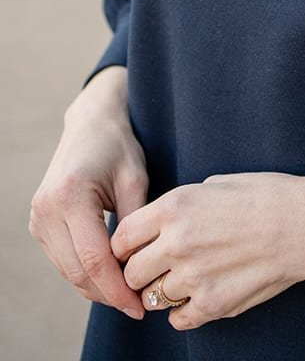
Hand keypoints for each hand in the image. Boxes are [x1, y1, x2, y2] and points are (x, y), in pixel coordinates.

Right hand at [29, 66, 147, 319]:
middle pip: (77, 271)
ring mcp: (37, 218)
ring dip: (97, 287)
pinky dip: (85, 272)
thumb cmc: (119, 147)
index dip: (117, 289)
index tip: (140, 306)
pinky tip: (111, 276)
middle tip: (140, 305)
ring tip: (130, 293)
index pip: (92, 259)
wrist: (91, 123)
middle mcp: (46, 210)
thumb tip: (141, 268)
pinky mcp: (38, 224)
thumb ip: (136, 224)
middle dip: (108, 294)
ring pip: (68, 271)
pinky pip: (63, 260)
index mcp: (69, 196)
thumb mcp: (135, 180)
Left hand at [111, 172, 304, 329]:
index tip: (134, 248)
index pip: (122, 235)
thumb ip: (180, 207)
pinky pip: (178, 319)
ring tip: (184, 280)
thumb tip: (161, 225)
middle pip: (131, 272)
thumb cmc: (265, 195)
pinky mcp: (213, 304)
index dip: (125, 245)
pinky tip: (200, 295)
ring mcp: (193, 277)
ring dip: (162, 292)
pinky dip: (184, 312)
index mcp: (174, 207)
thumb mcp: (215, 184)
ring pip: (152, 298)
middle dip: (140, 272)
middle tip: (155, 268)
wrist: (304, 223)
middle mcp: (177, 242)